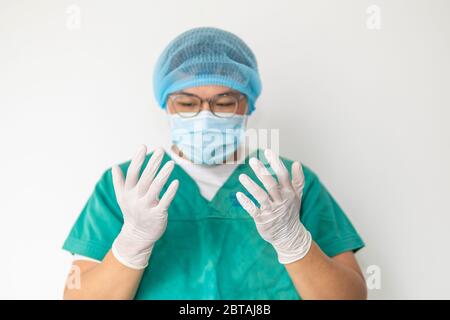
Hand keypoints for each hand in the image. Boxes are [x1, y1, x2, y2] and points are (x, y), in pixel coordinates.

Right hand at [111, 145, 178, 268]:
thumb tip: (114, 166)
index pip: (132, 173)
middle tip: (161, 150)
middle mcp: (136, 199)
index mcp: (127, 192)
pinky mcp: (157, 215)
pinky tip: (176, 182)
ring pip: (155, 188)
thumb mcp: (122, 198)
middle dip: (152, 163)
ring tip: (171, 163)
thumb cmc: (132, 212)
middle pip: (145, 178)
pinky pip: (165, 202)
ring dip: (163, 175)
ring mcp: (146, 207)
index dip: (137, 160)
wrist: (137, 236)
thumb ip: (119, 182)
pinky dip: (170, 192)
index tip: (143, 146)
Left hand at [236, 149, 311, 263]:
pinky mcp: (262, 220)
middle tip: (252, 160)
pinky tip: (238, 195)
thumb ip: (298, 179)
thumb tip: (297, 162)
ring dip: (251, 186)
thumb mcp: (297, 195)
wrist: (289, 236)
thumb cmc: (291, 211)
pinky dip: (246, 203)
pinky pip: (253, 210)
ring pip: (261, 196)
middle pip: (271, 184)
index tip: (267, 151)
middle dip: (262, 172)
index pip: (283, 175)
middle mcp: (281, 201)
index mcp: (289, 193)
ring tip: (241, 176)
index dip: (276, 163)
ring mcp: (272, 211)